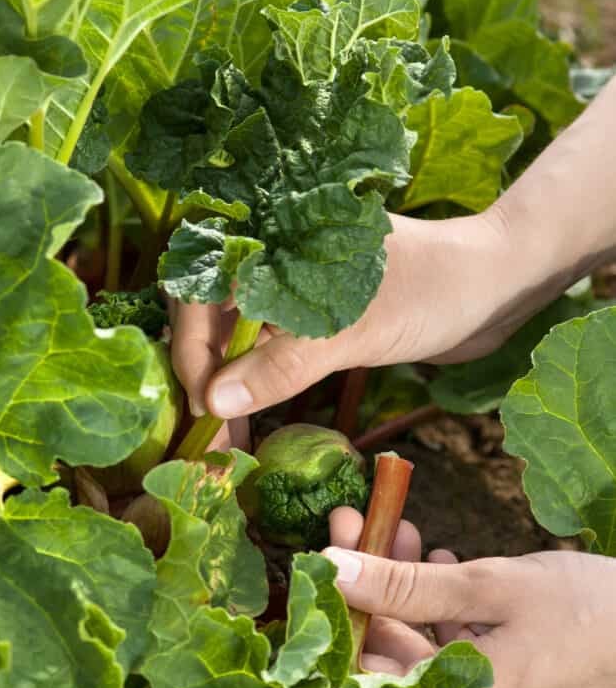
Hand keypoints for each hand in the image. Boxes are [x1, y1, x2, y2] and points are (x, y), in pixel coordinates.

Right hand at [171, 207, 528, 418]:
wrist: (496, 286)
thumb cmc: (431, 289)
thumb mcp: (353, 329)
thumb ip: (282, 364)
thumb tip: (214, 401)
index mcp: (271, 239)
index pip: (199, 290)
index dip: (191, 350)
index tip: (202, 408)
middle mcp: (272, 261)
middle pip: (209, 319)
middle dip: (202, 377)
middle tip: (207, 443)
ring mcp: (292, 292)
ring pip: (236, 341)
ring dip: (226, 390)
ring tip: (226, 448)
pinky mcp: (314, 320)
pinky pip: (268, 353)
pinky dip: (255, 387)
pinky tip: (249, 424)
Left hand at [325, 508, 615, 687]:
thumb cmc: (584, 612)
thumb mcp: (488, 587)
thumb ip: (405, 583)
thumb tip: (332, 565)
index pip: (361, 670)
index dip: (338, 606)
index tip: (327, 547)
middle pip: (388, 648)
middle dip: (372, 580)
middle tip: (358, 520)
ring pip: (419, 639)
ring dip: (405, 582)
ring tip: (401, 527)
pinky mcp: (498, 683)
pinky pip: (450, 643)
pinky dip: (439, 601)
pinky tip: (438, 558)